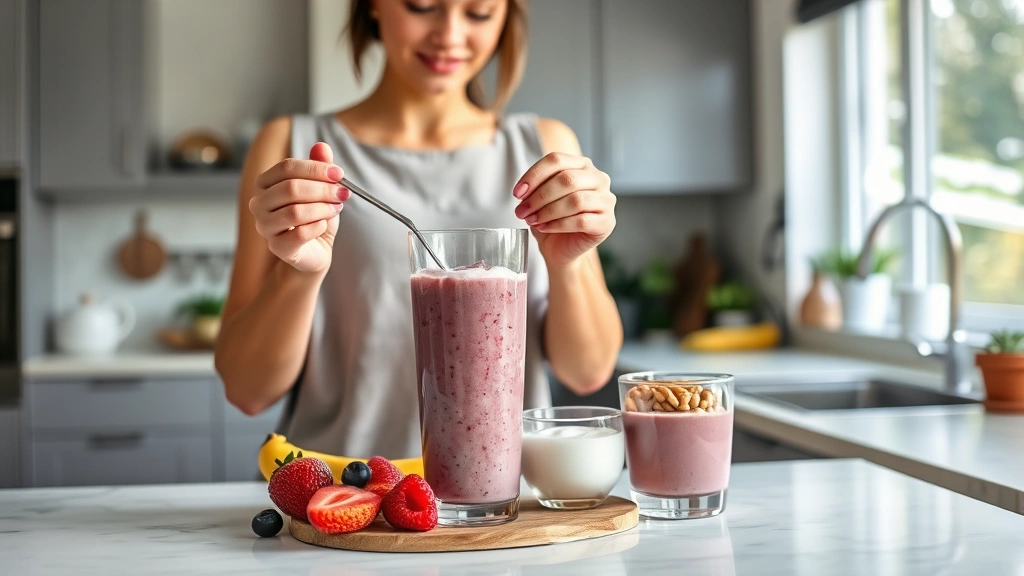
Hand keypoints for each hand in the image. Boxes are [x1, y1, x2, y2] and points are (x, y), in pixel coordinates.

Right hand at [249, 142, 349, 273]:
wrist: (315, 251)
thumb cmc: (315, 217)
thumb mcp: (321, 189)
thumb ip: (320, 168)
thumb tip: (321, 146)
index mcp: (266, 183)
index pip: (287, 167)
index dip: (316, 168)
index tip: (339, 174)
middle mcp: (259, 203)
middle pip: (291, 188)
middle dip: (322, 189)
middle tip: (342, 193)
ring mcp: (264, 226)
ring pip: (295, 211)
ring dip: (322, 208)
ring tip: (335, 209)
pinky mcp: (277, 247)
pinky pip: (299, 234)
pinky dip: (318, 227)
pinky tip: (323, 225)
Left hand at [513, 152, 615, 268]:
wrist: (562, 249)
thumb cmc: (553, 220)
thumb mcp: (540, 199)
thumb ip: (535, 188)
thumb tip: (524, 190)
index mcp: (582, 165)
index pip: (556, 160)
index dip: (534, 175)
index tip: (517, 193)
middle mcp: (598, 179)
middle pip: (566, 179)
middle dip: (539, 196)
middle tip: (522, 211)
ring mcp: (606, 200)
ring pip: (575, 200)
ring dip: (548, 211)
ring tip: (532, 220)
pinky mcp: (606, 222)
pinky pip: (581, 221)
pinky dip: (558, 225)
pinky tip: (545, 227)